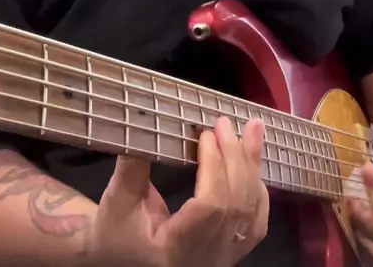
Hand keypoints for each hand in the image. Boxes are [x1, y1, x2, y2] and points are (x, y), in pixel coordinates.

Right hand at [87, 116, 267, 266]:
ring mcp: (222, 259)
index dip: (214, 167)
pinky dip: (258, 190)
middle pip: (236, 206)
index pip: (210, 207)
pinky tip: (254, 165)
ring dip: (252, 167)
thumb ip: (132, 167)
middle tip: (224, 123)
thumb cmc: (114, 237)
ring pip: (251, 212)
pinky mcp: (229, 255)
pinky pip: (255, 224)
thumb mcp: (116, 204)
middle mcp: (207, 259)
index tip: (205, 135)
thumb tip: (144, 121)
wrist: (121, 264)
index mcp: (177, 249)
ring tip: (254, 129)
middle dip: (234, 158)